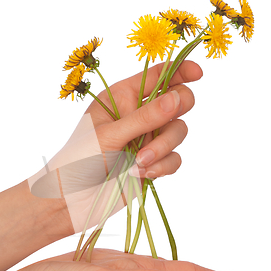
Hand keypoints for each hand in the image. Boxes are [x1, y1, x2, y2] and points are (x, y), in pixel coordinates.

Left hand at [28, 60, 201, 232]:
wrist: (72, 200)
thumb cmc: (79, 160)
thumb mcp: (110, 134)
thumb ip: (145, 117)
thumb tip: (179, 97)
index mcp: (123, 97)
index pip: (158, 75)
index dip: (180, 70)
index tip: (198, 73)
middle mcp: (139, 116)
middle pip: (177, 101)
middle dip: (177, 110)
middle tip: (168, 119)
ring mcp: (148, 140)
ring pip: (178, 132)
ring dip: (162, 147)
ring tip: (139, 162)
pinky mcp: (153, 164)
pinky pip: (174, 159)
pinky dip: (162, 166)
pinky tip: (143, 174)